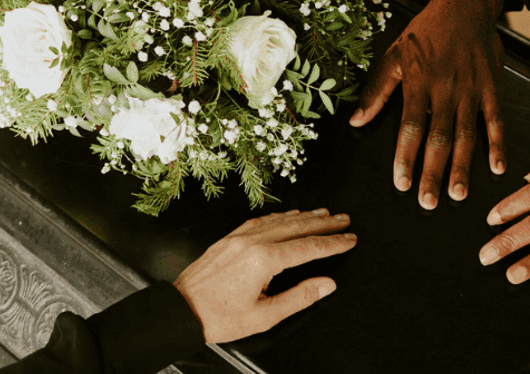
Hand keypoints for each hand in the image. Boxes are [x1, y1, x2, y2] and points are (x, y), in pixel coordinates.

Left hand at [173, 208, 356, 342]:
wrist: (180, 311)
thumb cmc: (218, 317)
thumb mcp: (264, 316)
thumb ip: (299, 297)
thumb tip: (326, 284)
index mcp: (263, 260)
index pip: (308, 247)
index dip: (333, 243)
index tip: (349, 239)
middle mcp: (252, 243)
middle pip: (297, 227)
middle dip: (324, 223)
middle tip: (344, 220)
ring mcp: (238, 238)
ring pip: (279, 220)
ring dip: (304, 216)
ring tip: (323, 213)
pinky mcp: (228, 239)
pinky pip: (259, 221)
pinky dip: (278, 217)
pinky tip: (287, 217)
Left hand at [350, 0, 504, 208]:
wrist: (464, 5)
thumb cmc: (426, 32)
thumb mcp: (394, 56)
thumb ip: (377, 91)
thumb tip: (356, 120)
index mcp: (419, 83)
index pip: (411, 127)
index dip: (406, 156)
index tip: (401, 183)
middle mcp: (445, 90)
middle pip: (439, 138)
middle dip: (433, 172)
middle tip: (429, 202)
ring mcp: (472, 90)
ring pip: (466, 134)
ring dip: (463, 166)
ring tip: (458, 194)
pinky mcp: (492, 87)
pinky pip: (495, 119)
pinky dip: (498, 143)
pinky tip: (497, 167)